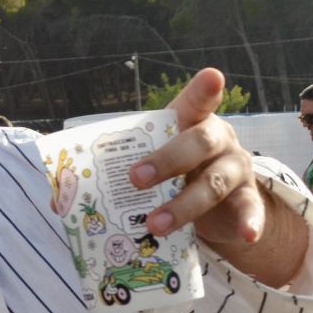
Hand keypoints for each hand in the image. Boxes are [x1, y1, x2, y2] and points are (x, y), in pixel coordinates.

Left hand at [129, 69, 270, 248]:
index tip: (211, 77)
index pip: (196, 101)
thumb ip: (115, 172)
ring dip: (182, 205)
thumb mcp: (151, 164)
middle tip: (136, 179)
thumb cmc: (176, 173)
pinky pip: (250, 210)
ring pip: (213, 183)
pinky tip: (246, 235)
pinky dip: (249, 222)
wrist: (219, 204)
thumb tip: (61, 199)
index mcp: (192, 122)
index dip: (203, 90)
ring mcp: (237, 168)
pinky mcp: (249, 198)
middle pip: (200, 142)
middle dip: (167, 160)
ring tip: (155, 225)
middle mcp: (219, 140)